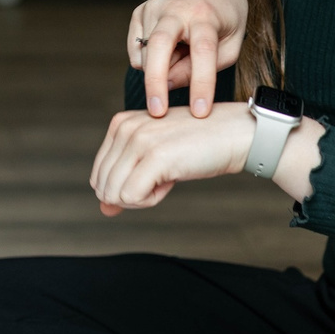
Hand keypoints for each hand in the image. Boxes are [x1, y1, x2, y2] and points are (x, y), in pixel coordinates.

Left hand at [90, 104, 252, 213]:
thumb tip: (104, 210)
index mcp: (119, 123)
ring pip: (114, 194)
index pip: (99, 175)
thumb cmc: (197, 146)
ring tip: (167, 177)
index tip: (154, 172)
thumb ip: (124, 181)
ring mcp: (139, 140)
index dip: (126, 186)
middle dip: (132, 194)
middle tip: (161, 178)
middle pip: (103, 187)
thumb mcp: (153, 160)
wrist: (235, 134)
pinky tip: (170, 181)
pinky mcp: (155, 156)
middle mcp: (125, 127)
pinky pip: (131, 197)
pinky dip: (151, 200)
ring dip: (143, 197)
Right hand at [129, 0, 246, 117]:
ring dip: (161, 68)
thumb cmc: (224, 21)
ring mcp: (153, 7)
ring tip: (180, 56)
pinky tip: (166, 51)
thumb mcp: (229, 47)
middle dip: (156, 81)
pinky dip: (148, 61)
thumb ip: (204, 68)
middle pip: (159, 45)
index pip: (202, 51)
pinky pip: (136, 51)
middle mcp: (176, 8)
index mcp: (205, 15)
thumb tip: (168, 85)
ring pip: (146, 54)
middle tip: (157, 112)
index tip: (199, 111)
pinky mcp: (139, 12)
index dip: (201, 83)